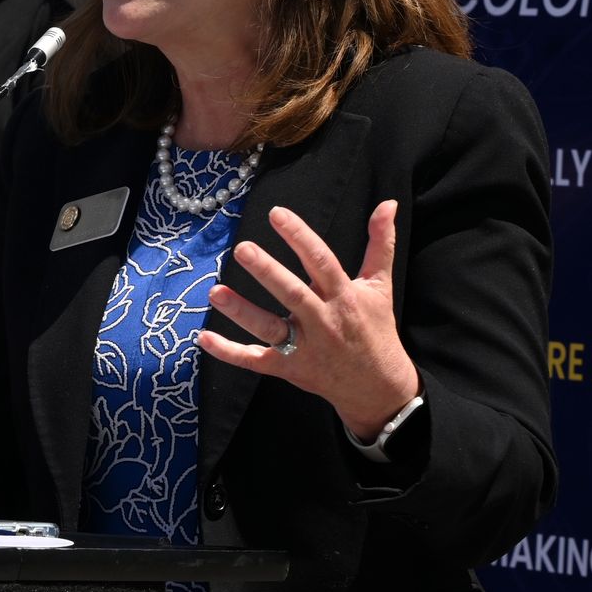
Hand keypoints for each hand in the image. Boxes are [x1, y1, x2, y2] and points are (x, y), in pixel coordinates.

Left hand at [200, 201, 420, 440]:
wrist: (377, 387)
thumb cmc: (375, 329)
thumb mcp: (380, 285)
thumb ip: (380, 244)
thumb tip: (388, 203)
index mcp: (344, 297)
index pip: (321, 261)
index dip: (300, 237)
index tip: (276, 213)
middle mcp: (323, 321)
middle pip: (293, 294)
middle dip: (267, 272)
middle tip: (241, 248)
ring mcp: (304, 348)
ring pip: (270, 329)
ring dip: (242, 311)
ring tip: (215, 292)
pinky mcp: (288, 368)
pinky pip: (255, 360)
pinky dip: (229, 352)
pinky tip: (203, 338)